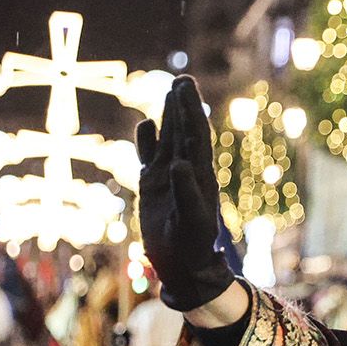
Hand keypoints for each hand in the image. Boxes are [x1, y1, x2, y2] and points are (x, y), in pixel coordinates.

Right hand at [137, 76, 235, 312]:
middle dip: (183, 106)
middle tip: (184, 79)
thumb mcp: (193, 222)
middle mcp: (186, 172)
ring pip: (168, 140)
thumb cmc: (193, 247)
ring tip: (170, 90)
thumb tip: (179, 165)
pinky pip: (149, 158)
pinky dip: (147, 141)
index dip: (191, 111)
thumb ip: (188, 193)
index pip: (196, 137)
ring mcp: (168, 178)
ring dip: (169, 117)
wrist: (184, 266)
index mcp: (200, 176)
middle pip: (185, 132)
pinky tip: (147, 124)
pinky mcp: (153, 187)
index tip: (186, 88)